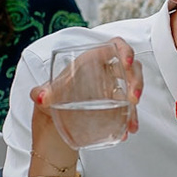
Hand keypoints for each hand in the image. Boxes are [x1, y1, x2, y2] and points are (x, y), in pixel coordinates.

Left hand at [27, 37, 144, 161]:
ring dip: (136, 103)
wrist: (54, 124)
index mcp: (90, 62)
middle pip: (130, 67)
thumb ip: (41, 94)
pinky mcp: (115, 105)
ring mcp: (112, 88)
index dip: (124, 50)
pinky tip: (129, 129)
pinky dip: (131, 118)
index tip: (127, 62)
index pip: (113, 47)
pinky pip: (129, 107)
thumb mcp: (45, 98)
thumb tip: (41, 95)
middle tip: (134, 98)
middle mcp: (104, 72)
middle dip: (136, 81)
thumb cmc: (52, 103)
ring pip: (133, 87)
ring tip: (132, 120)